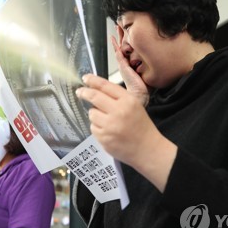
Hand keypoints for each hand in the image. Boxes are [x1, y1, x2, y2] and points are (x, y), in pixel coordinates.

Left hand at [76, 74, 176, 191]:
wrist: (147, 149)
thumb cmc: (141, 126)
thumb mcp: (134, 105)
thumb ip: (117, 97)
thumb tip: (95, 89)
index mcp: (128, 101)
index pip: (106, 86)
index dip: (93, 80)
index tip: (86, 78)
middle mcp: (119, 111)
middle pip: (94, 97)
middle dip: (84, 93)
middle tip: (80, 92)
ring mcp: (110, 126)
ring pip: (92, 113)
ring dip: (95, 114)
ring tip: (107, 120)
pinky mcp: (104, 138)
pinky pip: (93, 128)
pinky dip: (98, 128)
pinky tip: (108, 131)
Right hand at [112, 31, 149, 106]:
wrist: (140, 94)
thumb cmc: (145, 86)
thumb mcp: (148, 71)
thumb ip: (150, 64)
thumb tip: (161, 57)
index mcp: (130, 63)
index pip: (128, 48)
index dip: (127, 39)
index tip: (126, 30)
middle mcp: (126, 62)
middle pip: (122, 45)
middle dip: (122, 34)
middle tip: (119, 24)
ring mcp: (123, 63)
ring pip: (119, 46)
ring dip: (118, 37)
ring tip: (117, 27)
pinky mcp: (123, 65)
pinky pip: (118, 53)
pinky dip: (115, 46)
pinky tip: (114, 39)